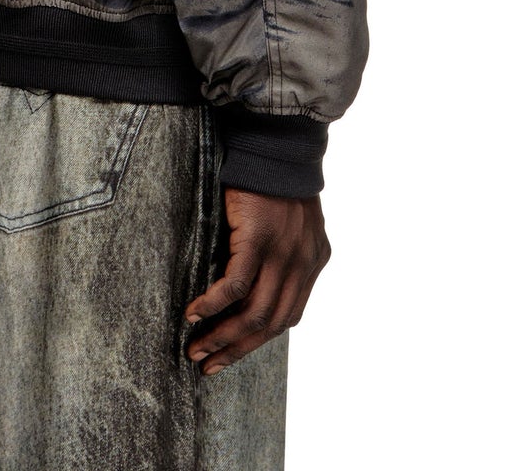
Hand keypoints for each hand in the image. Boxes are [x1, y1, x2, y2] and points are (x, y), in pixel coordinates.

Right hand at [183, 189, 330, 374]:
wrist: (275, 141)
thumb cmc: (274, 176)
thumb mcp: (290, 221)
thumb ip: (281, 253)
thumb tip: (253, 282)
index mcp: (313, 260)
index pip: (288, 316)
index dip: (258, 341)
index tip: (231, 353)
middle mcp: (303, 262)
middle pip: (271, 324)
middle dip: (236, 350)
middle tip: (208, 364)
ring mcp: (283, 253)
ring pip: (254, 313)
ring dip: (222, 336)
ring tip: (196, 347)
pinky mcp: (259, 239)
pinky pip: (236, 285)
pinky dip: (213, 305)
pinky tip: (193, 313)